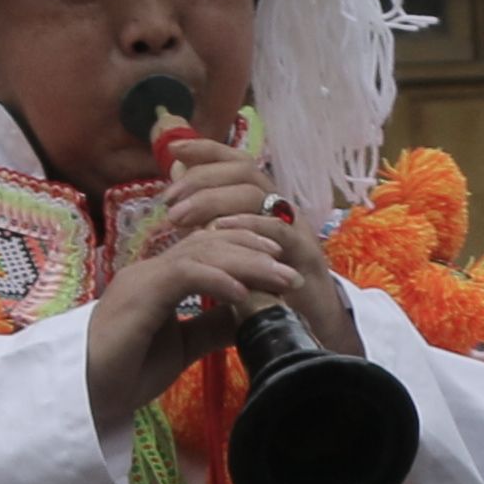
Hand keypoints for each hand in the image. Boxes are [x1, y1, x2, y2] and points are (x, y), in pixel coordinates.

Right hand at [81, 139, 352, 435]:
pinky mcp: (139, 295)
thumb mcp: (182, 347)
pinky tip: (243, 292)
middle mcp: (153, 269)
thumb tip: (252, 314)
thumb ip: (212, 326)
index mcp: (162, 279)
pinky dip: (218, 279)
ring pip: (202, 252)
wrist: (83, 394)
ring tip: (280, 278)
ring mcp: (144, 279)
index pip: (211, 249)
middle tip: (292, 272)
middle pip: (212, 242)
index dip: (249, 253)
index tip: (283, 272)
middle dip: (257, 252)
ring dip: (247, 263)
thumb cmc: (124, 373)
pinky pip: (184, 275)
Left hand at [163, 133, 358, 353]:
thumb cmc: (271, 296)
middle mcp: (282, 210)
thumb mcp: (233, 257)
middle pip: (245, 171)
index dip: (207, 150)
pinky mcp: (306, 256)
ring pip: (259, 194)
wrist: (316, 335)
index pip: (237, 164)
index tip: (173, 148)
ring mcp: (296, 230)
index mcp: (265, 207)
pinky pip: (281, 229)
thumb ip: (209, 225)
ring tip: (180, 218)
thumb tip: (177, 197)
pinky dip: (249, 224)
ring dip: (214, 200)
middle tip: (168, 202)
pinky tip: (218, 230)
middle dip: (202, 178)